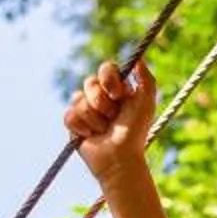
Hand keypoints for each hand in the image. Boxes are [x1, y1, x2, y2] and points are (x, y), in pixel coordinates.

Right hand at [66, 56, 158, 179]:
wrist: (120, 159)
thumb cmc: (136, 132)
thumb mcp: (146, 103)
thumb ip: (146, 79)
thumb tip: (138, 59)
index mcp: (117, 88)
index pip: (106, 68)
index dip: (109, 79)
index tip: (117, 95)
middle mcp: (101, 96)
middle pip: (89, 82)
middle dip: (101, 102)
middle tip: (112, 117)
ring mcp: (86, 109)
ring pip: (78, 99)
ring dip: (94, 118)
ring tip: (104, 130)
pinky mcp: (74, 124)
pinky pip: (69, 115)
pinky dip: (82, 126)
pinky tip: (91, 136)